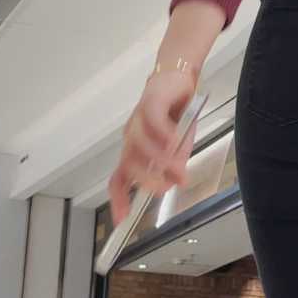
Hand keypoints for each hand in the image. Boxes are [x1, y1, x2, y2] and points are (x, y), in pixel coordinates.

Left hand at [108, 67, 198, 223]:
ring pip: (139, 146)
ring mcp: (139, 121)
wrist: (179, 78)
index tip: (122, 220)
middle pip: (128, 166)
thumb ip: (175, 164)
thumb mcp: (179, 146)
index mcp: (135, 152)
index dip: (118, 199)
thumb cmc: (176, 114)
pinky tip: (175, 142)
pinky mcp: (150, 103)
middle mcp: (132, 139)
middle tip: (165, 188)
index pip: (120, 179)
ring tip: (176, 167)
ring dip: (158, 160)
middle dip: (146, 181)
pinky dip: (163, 135)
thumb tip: (177, 182)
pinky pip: (153, 122)